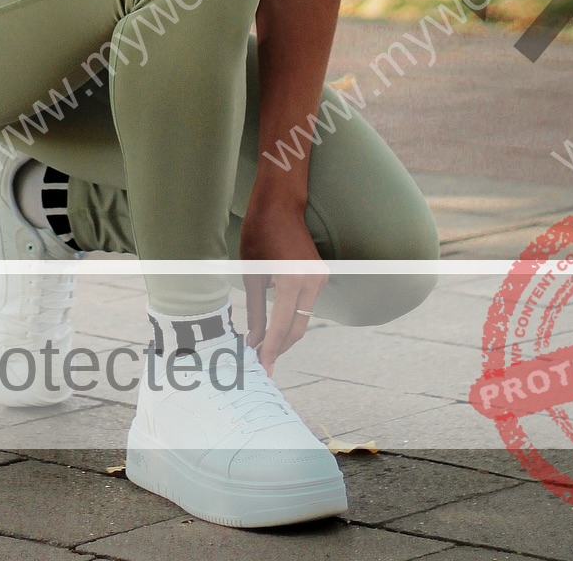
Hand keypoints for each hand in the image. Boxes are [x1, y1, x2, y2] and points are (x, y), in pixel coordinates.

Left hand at [239, 195, 327, 375]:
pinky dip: (292, 317)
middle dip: (280, 347)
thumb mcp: (251, 274)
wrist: (280, 204)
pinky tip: (276, 325)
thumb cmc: (260, 233)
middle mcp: (311, 282)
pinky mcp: (321, 275)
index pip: (280, 327)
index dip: (270, 350)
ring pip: (303, 318)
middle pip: (297, 328)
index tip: (261, 368)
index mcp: (291, 281)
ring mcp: (320, 278)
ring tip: (265, 347)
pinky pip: (306, 304)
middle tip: (262, 363)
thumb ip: (255, 311)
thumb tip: (254, 341)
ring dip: (286, 334)